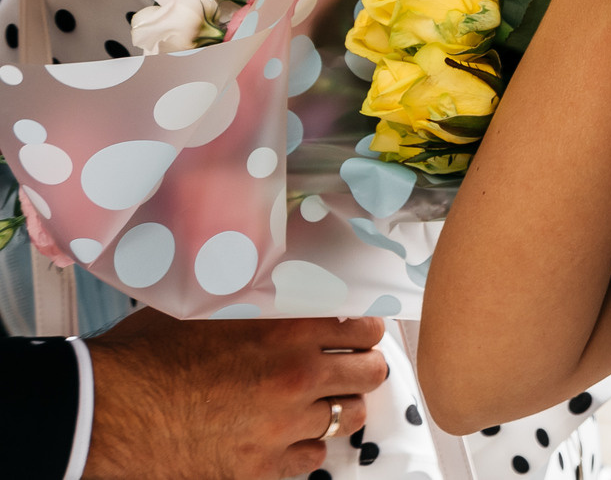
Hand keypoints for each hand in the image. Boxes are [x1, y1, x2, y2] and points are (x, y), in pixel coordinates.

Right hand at [85, 308, 387, 479]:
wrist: (101, 414)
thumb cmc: (145, 356)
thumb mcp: (210, 308)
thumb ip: (261, 303)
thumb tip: (289, 288)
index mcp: (286, 330)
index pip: (365, 327)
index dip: (364, 329)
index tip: (356, 333)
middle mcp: (294, 378)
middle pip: (370, 373)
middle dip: (362, 366)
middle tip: (347, 366)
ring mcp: (280, 428)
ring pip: (348, 417)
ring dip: (338, 406)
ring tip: (319, 401)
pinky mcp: (258, 469)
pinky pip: (311, 458)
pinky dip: (304, 445)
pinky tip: (286, 434)